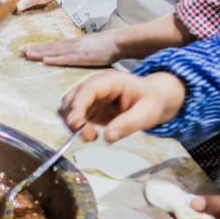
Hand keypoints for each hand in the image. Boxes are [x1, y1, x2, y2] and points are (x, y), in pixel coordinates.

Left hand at [23, 33, 121, 66]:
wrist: (118, 42)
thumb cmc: (105, 46)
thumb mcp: (89, 47)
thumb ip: (78, 51)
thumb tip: (69, 56)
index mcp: (73, 43)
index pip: (53, 45)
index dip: (39, 47)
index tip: (26, 49)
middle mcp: (72, 45)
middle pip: (50, 47)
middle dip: (35, 49)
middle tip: (20, 52)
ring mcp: (77, 50)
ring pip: (55, 52)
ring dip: (41, 53)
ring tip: (27, 54)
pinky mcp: (83, 57)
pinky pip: (67, 59)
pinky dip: (55, 59)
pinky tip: (45, 60)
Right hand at [59, 71, 185, 139]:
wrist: (152, 98)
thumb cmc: (151, 101)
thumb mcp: (147, 113)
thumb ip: (128, 124)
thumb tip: (108, 136)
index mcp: (109, 81)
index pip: (85, 91)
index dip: (77, 107)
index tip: (77, 126)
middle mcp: (94, 86)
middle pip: (70, 99)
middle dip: (73, 119)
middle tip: (91, 137)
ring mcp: (89, 97)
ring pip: (67, 109)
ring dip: (73, 124)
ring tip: (92, 136)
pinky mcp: (88, 108)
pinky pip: (73, 117)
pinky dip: (77, 127)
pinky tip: (92, 134)